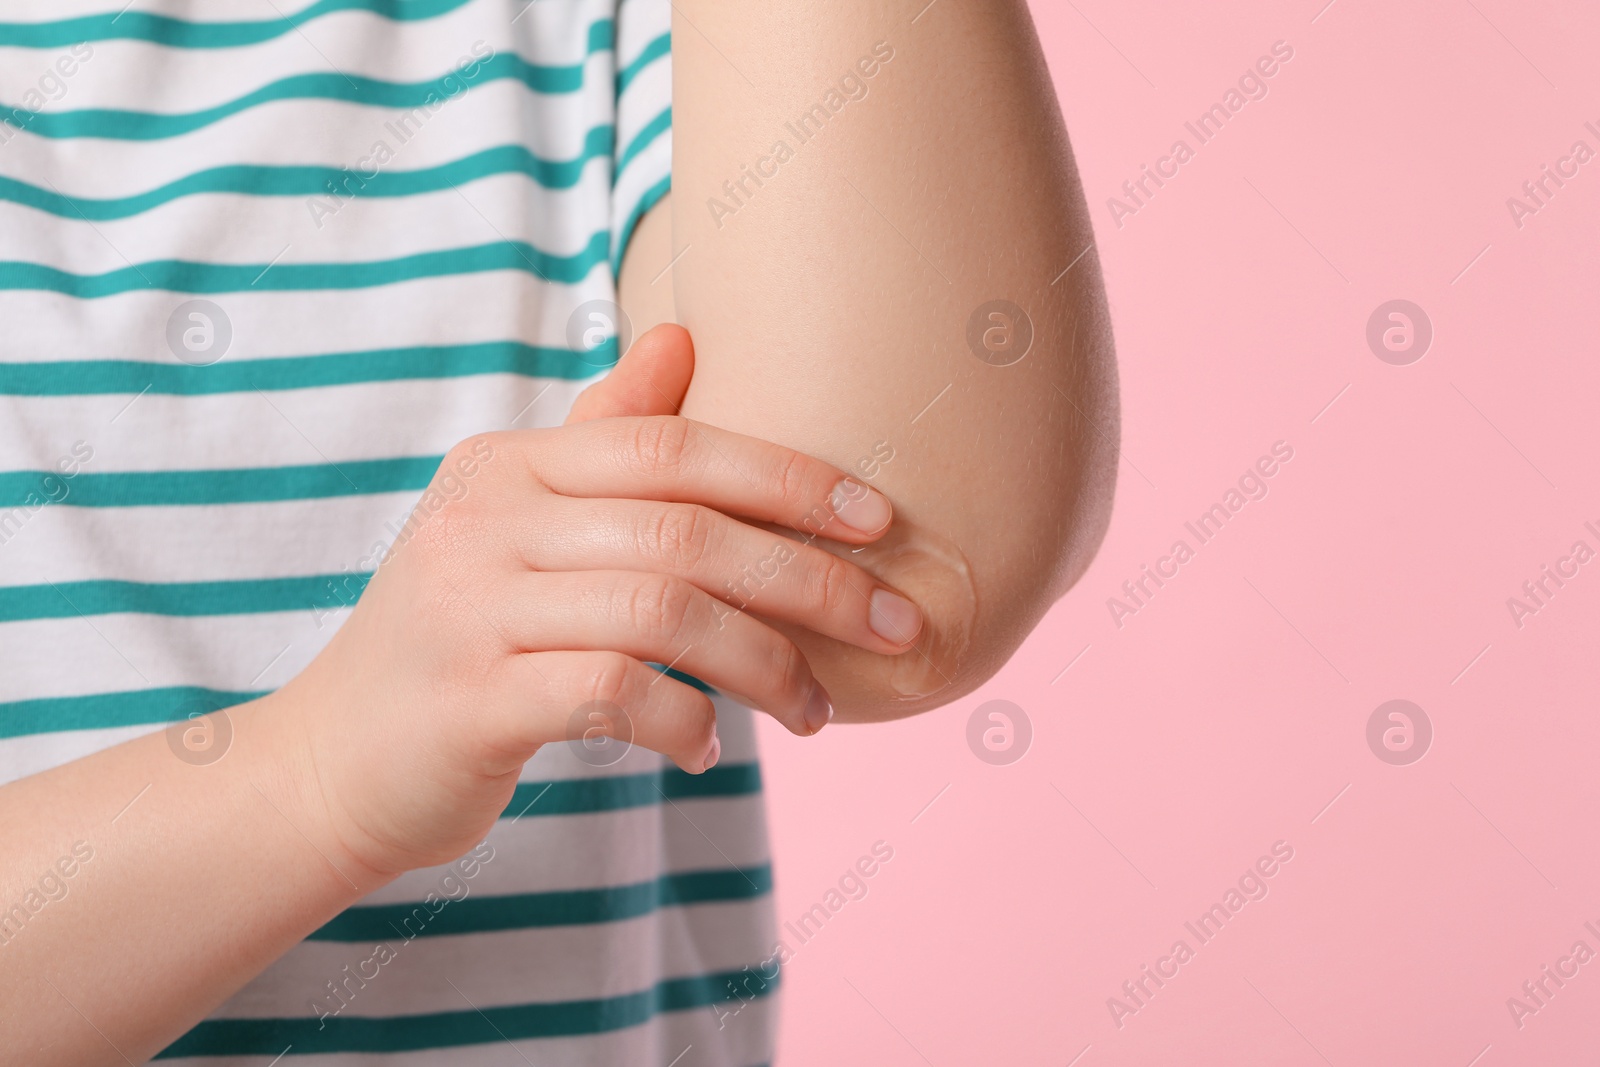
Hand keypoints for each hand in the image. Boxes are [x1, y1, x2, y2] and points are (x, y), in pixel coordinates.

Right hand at [259, 325, 924, 877]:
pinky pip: (610, 694)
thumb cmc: (459, 639)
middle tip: (895, 626)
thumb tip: (680, 336)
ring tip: (815, 712)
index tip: (881, 521)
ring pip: (663, 613)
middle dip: (811, 580)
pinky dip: (682, 722)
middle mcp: (484, 519)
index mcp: (508, 464)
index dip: (788, 477)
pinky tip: (708, 747)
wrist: (331, 762)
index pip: (671, 445)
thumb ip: (601, 440)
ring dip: (767, 665)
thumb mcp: (516, 524)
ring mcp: (468, 608)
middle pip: (686, 531)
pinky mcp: (468, 702)